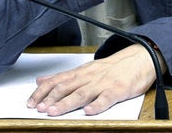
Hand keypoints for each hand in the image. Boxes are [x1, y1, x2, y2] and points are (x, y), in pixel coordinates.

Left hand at [27, 44, 157, 115]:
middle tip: (39, 109)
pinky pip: (106, 98)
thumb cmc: (112, 67)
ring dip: (66, 103)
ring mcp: (103, 83)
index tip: (31, 102)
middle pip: (66, 87)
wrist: (139, 59)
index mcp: (81, 72)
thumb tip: (41, 80)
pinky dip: (97, 105)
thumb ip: (64, 77)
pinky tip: (89, 111)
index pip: (57, 81)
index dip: (43, 91)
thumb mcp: (85, 68)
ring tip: (55, 111)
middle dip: (51, 99)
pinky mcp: (118, 90)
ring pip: (82, 94)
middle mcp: (89, 77)